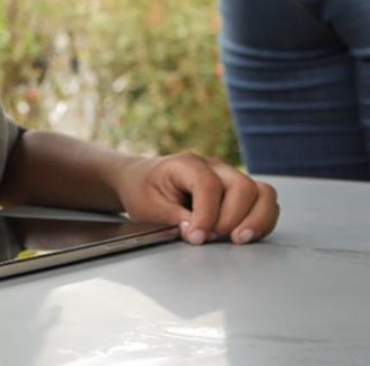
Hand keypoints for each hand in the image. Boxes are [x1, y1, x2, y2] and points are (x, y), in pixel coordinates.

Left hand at [114, 152, 278, 245]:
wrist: (140, 179)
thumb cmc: (143, 190)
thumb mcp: (148, 207)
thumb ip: (174, 219)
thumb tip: (199, 232)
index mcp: (186, 164)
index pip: (208, 185)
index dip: (206, 215)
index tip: (196, 237)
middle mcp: (214, 166)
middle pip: (242, 186)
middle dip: (232, 218)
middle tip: (213, 238)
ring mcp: (229, 176)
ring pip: (262, 192)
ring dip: (256, 219)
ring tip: (238, 239)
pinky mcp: (239, 191)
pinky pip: (264, 201)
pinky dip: (262, 220)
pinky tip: (246, 235)